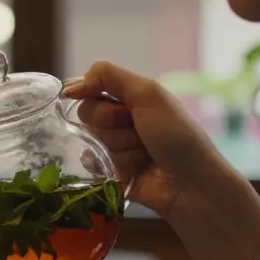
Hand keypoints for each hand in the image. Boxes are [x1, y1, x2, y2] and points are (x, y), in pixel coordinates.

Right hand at [63, 61, 234, 220]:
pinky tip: (131, 170)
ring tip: (143, 154)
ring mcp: (114, 145)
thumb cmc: (176, 134)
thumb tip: (69, 86)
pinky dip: (111, 165)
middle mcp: (120, 118)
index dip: (95, 94)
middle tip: (138, 132)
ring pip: (91, 139)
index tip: (115, 104)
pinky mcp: (108, 170)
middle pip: (88, 113)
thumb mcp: (148, 93)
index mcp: (130, 96)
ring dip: (120, 147)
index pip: (91, 87)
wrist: (189, 183)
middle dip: (113, 123)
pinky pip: (90, 162)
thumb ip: (109, 77)